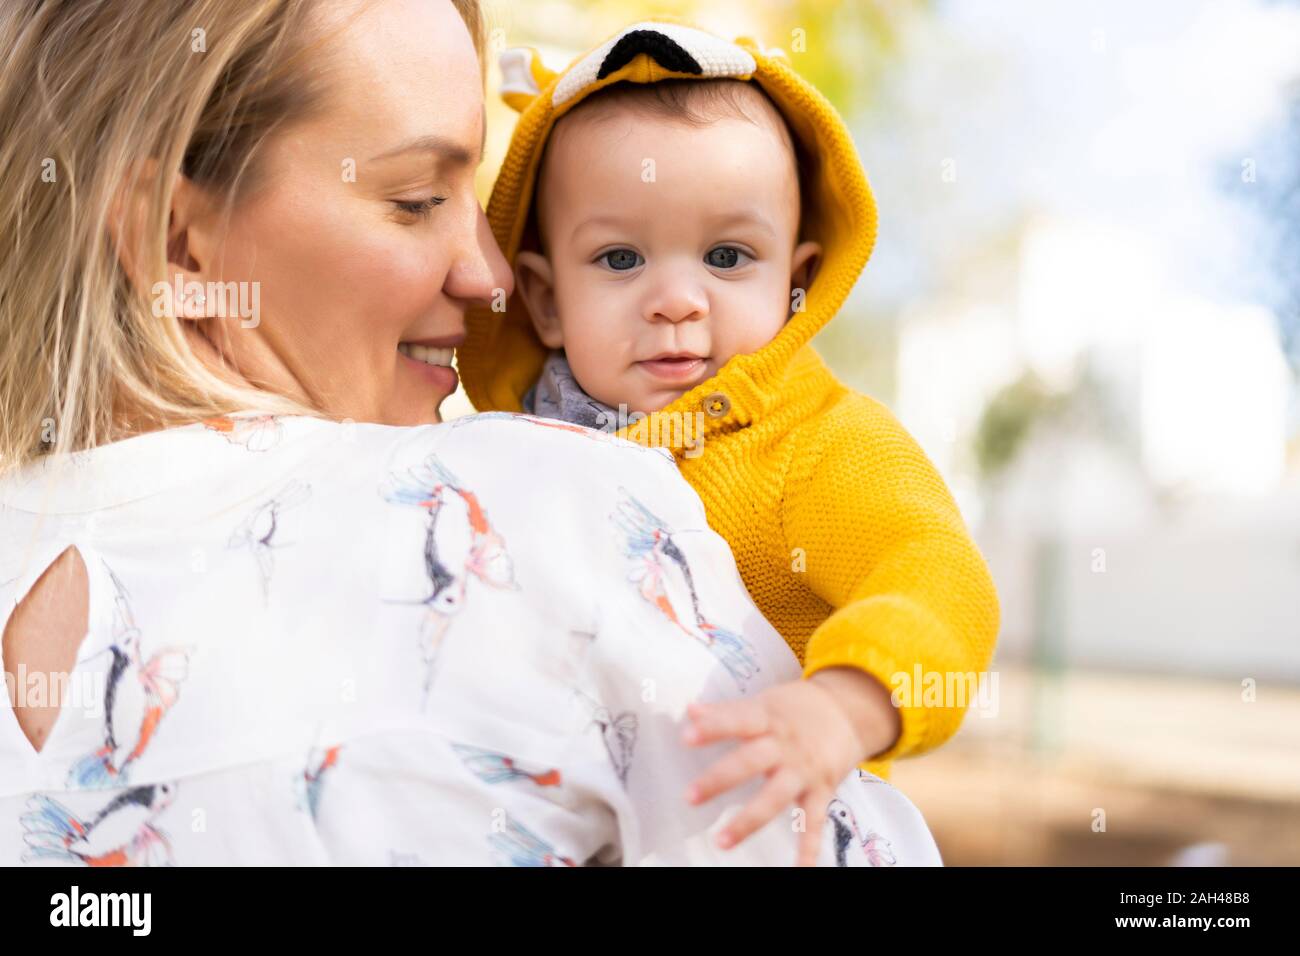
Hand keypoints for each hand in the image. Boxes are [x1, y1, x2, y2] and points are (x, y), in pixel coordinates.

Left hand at [682, 668, 900, 865]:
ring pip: (775, 797)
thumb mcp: (764, 703)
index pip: (738, 719)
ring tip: (721, 841)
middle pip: (751, 761)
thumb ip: (727, 711)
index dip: (713, 726)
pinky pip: (812, 823)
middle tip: (690, 796)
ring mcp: (803, 770)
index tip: (687, 735)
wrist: (848, 711)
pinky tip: (799, 868)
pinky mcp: (821, 791)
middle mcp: (785, 745)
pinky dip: (807, 848)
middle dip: (720, 779)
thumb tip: (691, 711)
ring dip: (748, 820)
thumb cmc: (797, 709)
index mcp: (767, 718)